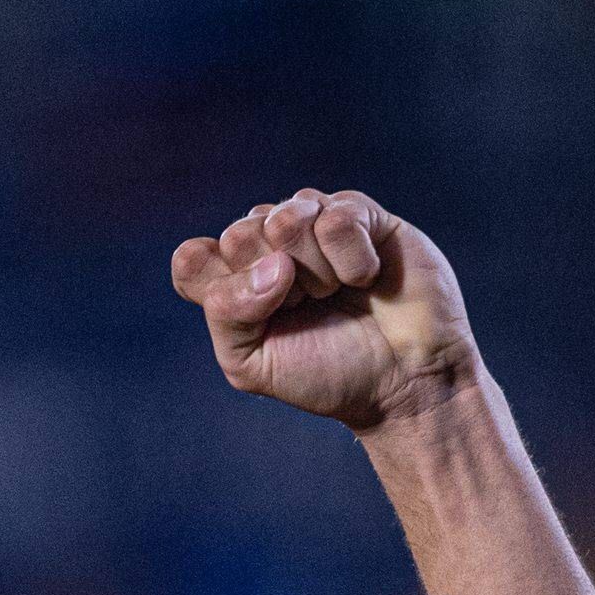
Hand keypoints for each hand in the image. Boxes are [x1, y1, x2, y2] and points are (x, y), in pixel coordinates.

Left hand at [170, 190, 476, 432]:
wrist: (402, 381)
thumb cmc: (326, 373)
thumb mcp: (252, 364)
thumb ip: (227, 314)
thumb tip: (272, 263)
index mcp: (233, 281)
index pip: (192, 260)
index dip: (221, 289)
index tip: (257, 321)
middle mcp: (268, 245)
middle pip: (238, 235)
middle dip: (272, 286)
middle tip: (307, 309)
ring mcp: (313, 224)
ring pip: (285, 220)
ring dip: (313, 273)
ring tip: (336, 294)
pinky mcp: (360, 214)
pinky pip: (337, 217)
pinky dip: (353, 261)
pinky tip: (367, 279)